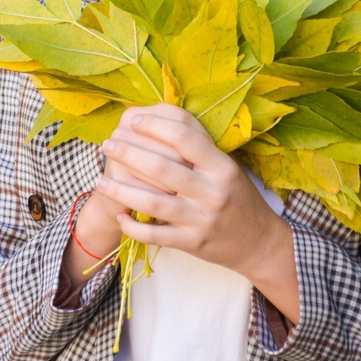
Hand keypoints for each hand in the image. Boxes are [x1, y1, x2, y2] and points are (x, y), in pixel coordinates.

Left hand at [98, 104, 289, 285]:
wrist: (260, 243)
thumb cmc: (238, 197)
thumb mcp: (227, 167)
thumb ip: (200, 147)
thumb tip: (162, 118)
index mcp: (222, 166)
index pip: (185, 137)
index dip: (156, 125)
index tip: (134, 120)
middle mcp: (213, 191)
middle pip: (162, 168)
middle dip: (129, 153)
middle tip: (108, 143)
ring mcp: (202, 219)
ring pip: (153, 203)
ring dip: (121, 190)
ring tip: (100, 180)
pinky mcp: (193, 243)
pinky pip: (155, 236)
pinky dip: (133, 226)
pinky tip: (119, 214)